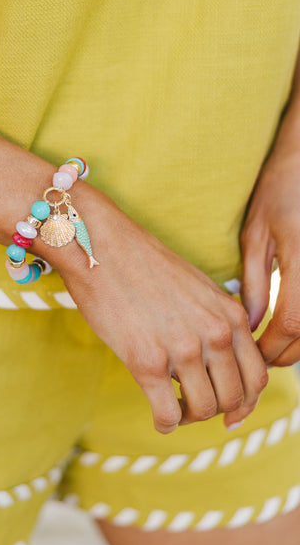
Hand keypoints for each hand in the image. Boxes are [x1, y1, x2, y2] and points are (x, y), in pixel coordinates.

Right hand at [54, 189, 267, 432]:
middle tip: (194, 409)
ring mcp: (181, 349)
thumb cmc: (142, 265)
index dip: (246, 401)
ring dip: (189, 417)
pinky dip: (165, 423)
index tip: (230, 413)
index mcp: (229, 314)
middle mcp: (213, 333)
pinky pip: (168, 414)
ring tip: (173, 408)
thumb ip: (216, 321)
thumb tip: (220, 360)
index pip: (258, 376)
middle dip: (216, 411)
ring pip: (203, 409)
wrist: (100, 247)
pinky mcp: (146, 362)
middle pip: (234, 397)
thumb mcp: (197, 288)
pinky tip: (157, 418)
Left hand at [241, 145, 299, 365]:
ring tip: (276, 339)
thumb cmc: (281, 190)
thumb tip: (251, 325)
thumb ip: (254, 282)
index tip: (252, 353)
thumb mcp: (257, 233)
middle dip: (286, 351)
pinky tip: (293, 320)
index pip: (291, 324)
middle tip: (261, 353)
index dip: (271, 347)